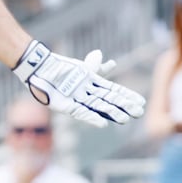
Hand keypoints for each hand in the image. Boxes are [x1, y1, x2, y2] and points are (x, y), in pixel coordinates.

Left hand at [13, 40, 146, 127]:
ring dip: (111, 113)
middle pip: (109, 100)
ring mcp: (78, 100)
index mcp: (92, 84)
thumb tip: (104, 58)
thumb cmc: (59, 68)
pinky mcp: (66, 106)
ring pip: (99, 107)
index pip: (114, 90)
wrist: (40, 69)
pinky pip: (81, 113)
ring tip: (125, 119)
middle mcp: (88, 94)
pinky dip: (92, 118)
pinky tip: (103, 124)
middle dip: (124, 106)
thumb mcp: (81, 67)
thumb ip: (94, 66)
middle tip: (139, 112)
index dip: (127, 96)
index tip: (141, 101)